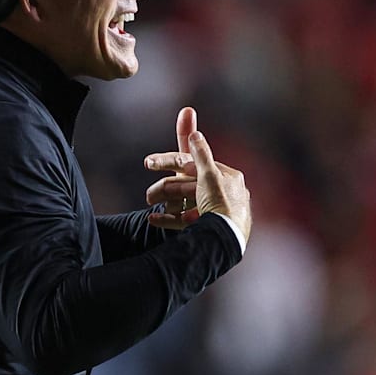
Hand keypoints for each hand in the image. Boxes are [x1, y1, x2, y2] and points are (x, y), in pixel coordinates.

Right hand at [143, 108, 251, 239]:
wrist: (225, 241)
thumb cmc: (221, 204)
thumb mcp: (209, 174)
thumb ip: (201, 153)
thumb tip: (195, 134)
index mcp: (227, 177)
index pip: (195, 164)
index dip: (171, 162)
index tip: (149, 163)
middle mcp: (224, 193)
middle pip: (188, 185)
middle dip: (166, 188)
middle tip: (148, 194)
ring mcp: (216, 211)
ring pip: (186, 202)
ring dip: (166, 202)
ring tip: (150, 206)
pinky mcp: (209, 228)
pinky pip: (187, 220)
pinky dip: (171, 219)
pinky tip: (154, 219)